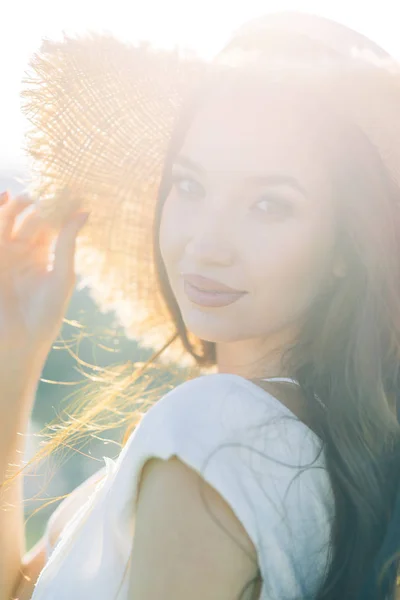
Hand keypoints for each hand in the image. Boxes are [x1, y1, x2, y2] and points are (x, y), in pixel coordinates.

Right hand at [0, 191, 88, 379]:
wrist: (17, 341)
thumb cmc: (46, 314)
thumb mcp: (62, 276)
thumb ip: (67, 243)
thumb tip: (85, 211)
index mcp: (46, 255)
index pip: (53, 224)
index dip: (61, 207)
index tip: (73, 190)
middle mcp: (26, 251)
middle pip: (32, 218)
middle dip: (40, 203)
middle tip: (51, 191)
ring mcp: (6, 253)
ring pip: (10, 219)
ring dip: (17, 205)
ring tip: (27, 198)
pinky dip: (0, 212)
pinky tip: (6, 199)